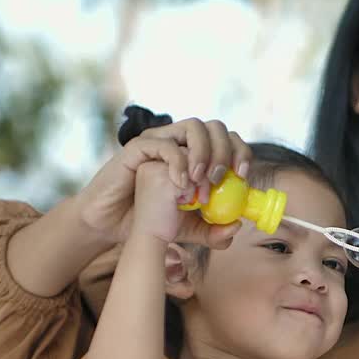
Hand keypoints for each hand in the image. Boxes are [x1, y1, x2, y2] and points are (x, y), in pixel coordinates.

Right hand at [75, 117, 253, 245]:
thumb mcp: (190, 230)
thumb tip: (237, 226)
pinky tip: (182, 185)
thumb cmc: (153, 221)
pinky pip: (164, 143)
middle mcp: (182, 143)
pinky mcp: (139, 148)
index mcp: (198, 156)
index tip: (244, 176)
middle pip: (215, 127)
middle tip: (224, 178)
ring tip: (202, 182)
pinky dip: (178, 161)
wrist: (115, 226)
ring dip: (205, 152)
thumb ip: (214, 232)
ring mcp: (161, 141)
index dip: (240, 152)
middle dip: (226, 151)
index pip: (228, 140)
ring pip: (193, 126)